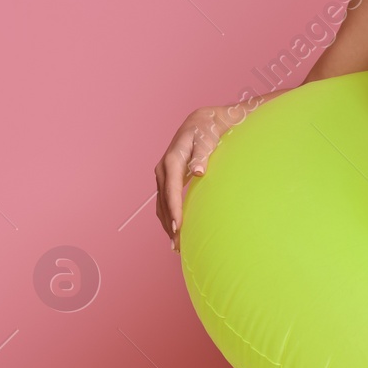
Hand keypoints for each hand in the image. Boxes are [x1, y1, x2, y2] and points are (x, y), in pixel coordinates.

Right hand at [154, 105, 236, 250]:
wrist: (201, 122)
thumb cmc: (207, 130)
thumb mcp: (207, 139)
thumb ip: (202, 155)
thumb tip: (199, 172)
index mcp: (172, 160)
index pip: (171, 190)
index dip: (174, 210)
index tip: (178, 228)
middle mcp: (163, 169)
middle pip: (163, 202)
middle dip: (169, 224)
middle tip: (178, 245)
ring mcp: (163, 174)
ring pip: (161, 204)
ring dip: (167, 224)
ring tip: (176, 245)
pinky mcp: (167, 179)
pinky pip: (164, 202)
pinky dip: (167, 217)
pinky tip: (175, 230)